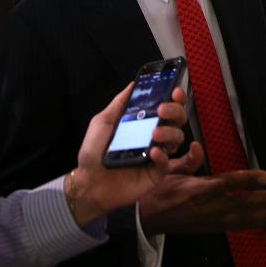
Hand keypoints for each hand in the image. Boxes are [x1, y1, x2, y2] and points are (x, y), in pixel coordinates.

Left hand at [68, 83, 187, 226]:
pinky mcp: (155, 172)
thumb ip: (119, 103)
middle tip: (162, 110)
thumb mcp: (102, 122)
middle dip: (175, 110)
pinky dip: (162, 155)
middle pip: (177, 119)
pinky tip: (153, 151)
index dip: (174, 97)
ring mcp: (156, 154)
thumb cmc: (93, 153)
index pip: (166, 106)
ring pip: (177, 138)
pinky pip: (166, 162)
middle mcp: (153, 136)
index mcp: (143, 122)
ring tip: (154, 133)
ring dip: (169, 132)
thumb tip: (133, 84)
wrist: (88, 182)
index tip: (174, 91)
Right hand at [139, 164, 265, 235]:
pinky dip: (256, 224)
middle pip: (243, 203)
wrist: (146, 218)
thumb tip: (198, 146)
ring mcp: (210, 219)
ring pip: (244, 218)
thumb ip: (188, 159)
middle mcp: (207, 206)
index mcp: (197, 188)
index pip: (229, 183)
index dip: (250, 180)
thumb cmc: (158, 190)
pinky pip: (237, 227)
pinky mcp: (211, 228)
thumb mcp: (168, 170)